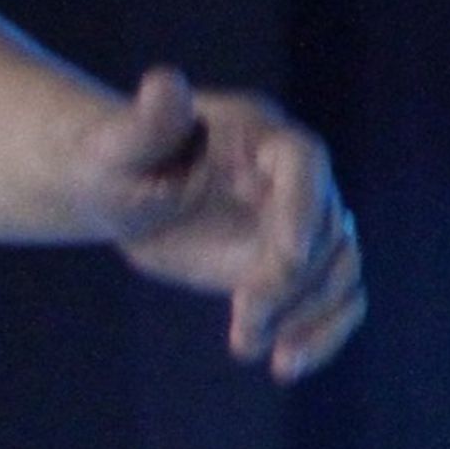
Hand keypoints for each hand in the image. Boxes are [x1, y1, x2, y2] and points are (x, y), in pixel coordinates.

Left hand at [65, 66, 364, 381]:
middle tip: (245, 320)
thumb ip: (146, 121)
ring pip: (339, 270)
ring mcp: (299, 220)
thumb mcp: (118, 145)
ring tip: (256, 350)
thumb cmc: (110, 158)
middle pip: (324, 228)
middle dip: (290, 280)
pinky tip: (284, 365)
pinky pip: (333, 300)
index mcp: (256, 133)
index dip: (301, 207)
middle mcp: (291, 176)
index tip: (283, 255)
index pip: (303, 162)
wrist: (114, 189)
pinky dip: (319, 334)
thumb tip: (166, 83)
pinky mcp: (295, 262)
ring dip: (310, 317)